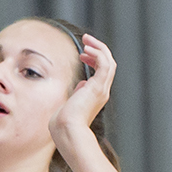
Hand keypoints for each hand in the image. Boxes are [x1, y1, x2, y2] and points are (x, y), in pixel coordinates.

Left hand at [49, 34, 114, 150]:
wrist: (67, 132)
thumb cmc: (63, 125)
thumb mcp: (70, 106)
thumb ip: (77, 95)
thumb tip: (80, 85)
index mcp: (96, 96)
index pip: (102, 73)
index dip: (94, 60)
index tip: (82, 55)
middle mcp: (102, 92)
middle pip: (108, 64)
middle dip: (98, 50)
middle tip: (86, 41)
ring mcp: (101, 89)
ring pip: (109, 61)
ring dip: (99, 48)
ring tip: (86, 39)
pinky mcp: (98, 87)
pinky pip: (104, 64)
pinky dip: (98, 53)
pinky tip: (86, 49)